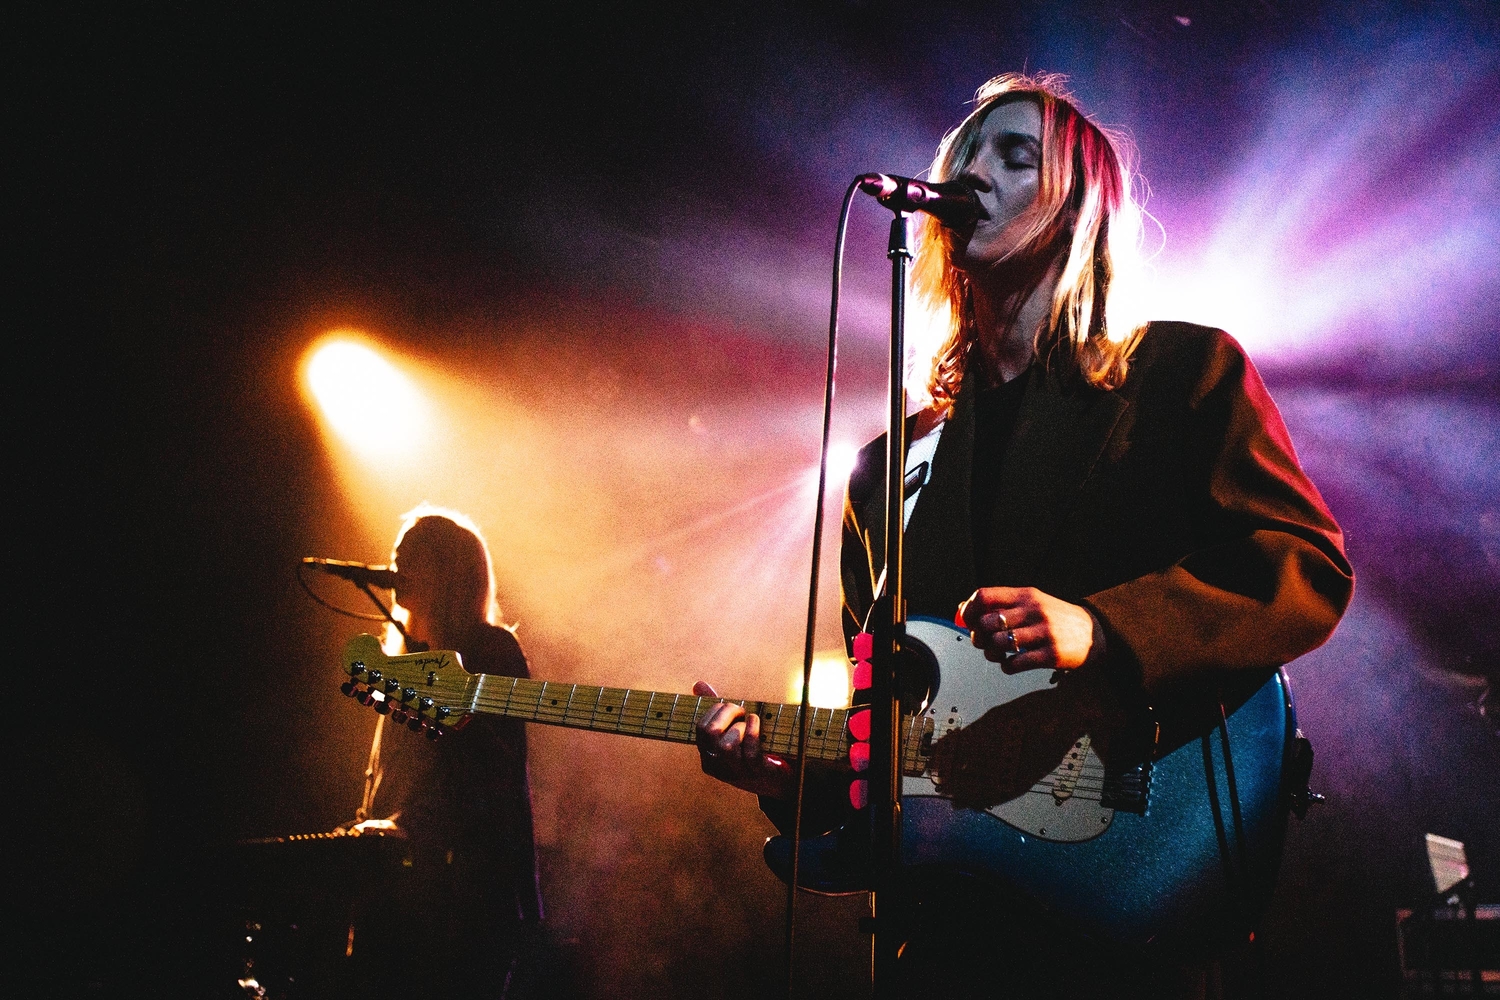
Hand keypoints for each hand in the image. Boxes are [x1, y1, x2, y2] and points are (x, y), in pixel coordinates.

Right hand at [693, 681, 793, 797]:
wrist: (778, 779)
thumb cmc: (751, 749)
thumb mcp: (731, 730)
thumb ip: (716, 709)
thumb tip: (698, 684)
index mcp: (708, 755)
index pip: (701, 727)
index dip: (716, 710)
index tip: (730, 706)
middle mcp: (718, 766)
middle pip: (711, 733)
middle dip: (727, 713)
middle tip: (740, 710)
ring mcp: (737, 772)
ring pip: (727, 745)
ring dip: (740, 726)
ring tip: (749, 721)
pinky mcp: (757, 773)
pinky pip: (750, 753)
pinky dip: (753, 732)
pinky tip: (756, 722)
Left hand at [958, 587, 1095, 670]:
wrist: (1095, 634)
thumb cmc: (1056, 619)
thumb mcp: (1032, 603)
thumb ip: (1001, 604)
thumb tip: (962, 608)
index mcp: (1026, 595)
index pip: (985, 596)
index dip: (969, 610)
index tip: (969, 621)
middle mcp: (1034, 611)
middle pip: (987, 623)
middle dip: (979, 637)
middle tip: (985, 643)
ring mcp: (1043, 632)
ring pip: (998, 644)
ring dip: (991, 654)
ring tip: (999, 655)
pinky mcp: (1051, 654)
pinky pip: (1015, 663)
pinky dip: (1007, 667)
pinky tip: (1012, 664)